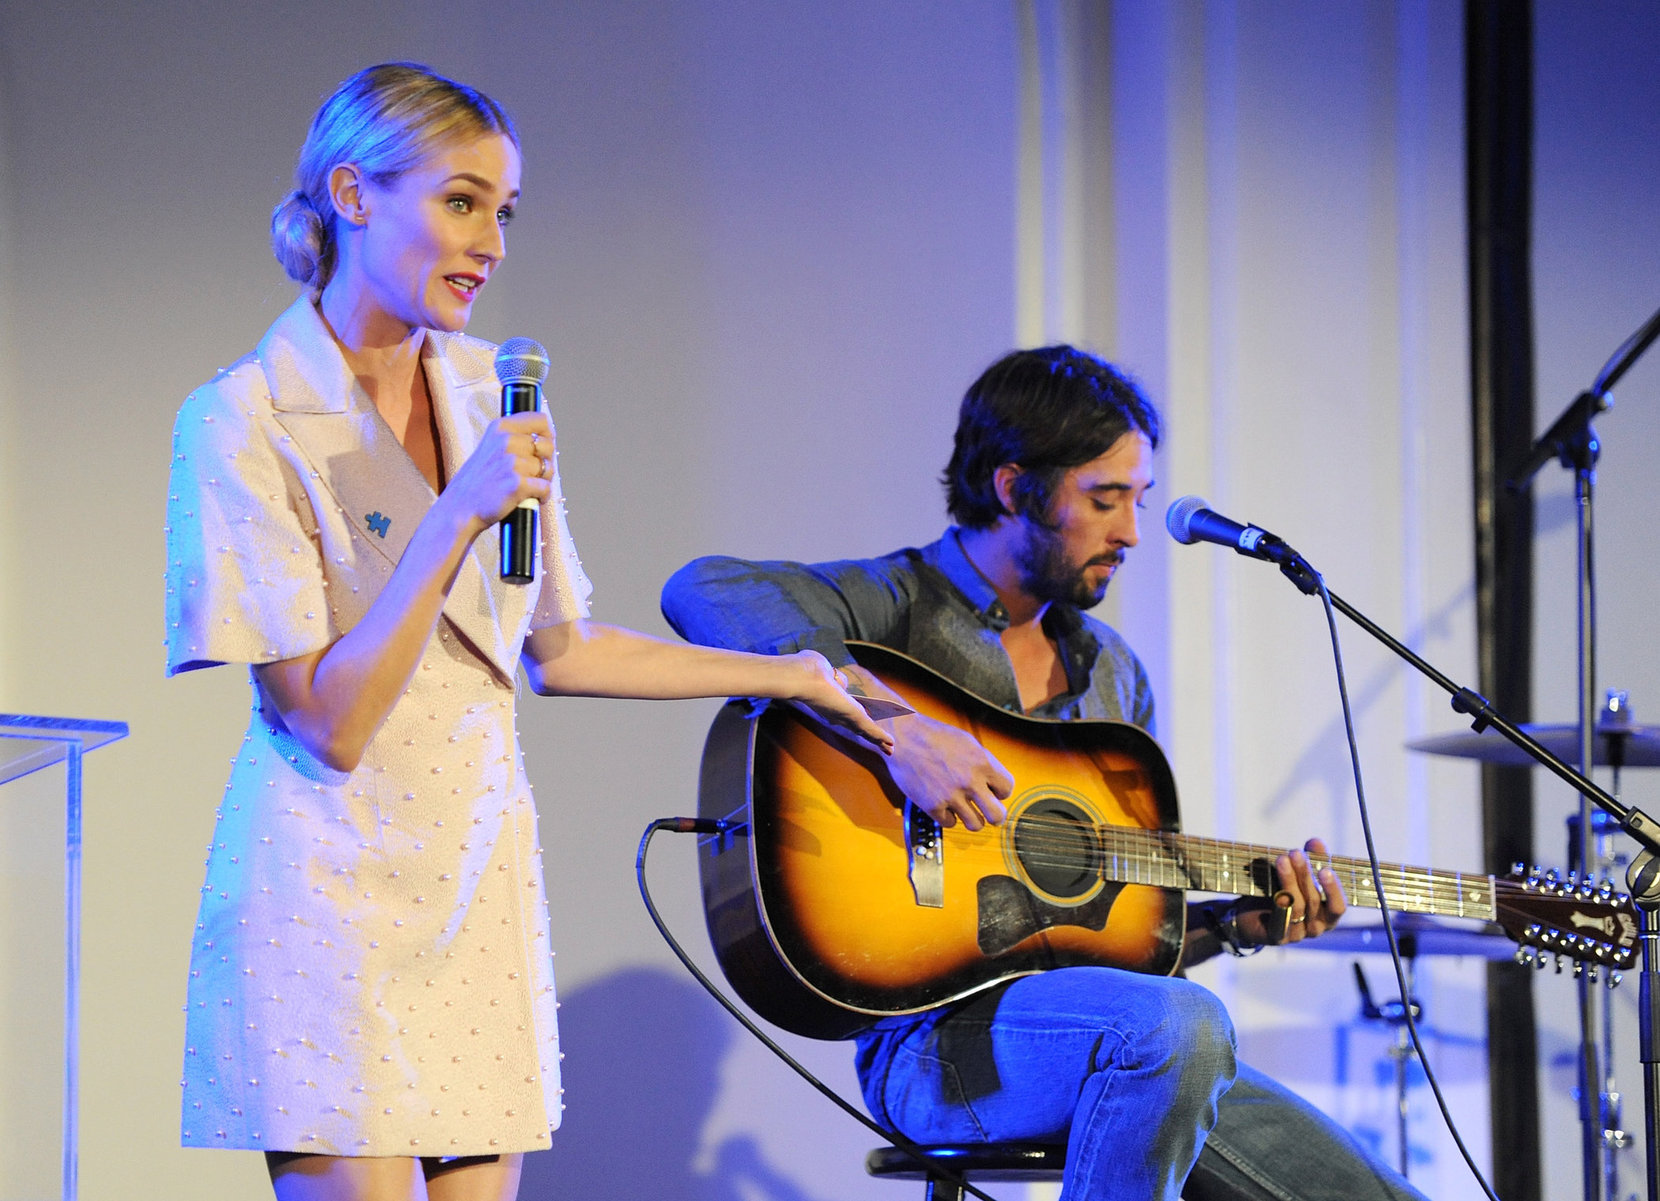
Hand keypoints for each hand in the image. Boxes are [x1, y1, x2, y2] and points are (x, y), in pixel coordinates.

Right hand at [440, 411, 555, 534]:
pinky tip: (531, 498)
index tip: (546, 446)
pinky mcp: (517, 484)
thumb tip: (547, 438)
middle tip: (533, 474)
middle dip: (546, 462)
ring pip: (548, 469)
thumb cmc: (477, 482)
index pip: (541, 420)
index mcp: (500, 428)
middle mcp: (506, 441)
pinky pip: (546, 488)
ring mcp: (511, 462)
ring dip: (543, 481)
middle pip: (549, 446)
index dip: (549, 434)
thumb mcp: (490, 447)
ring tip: (526, 487)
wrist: (460, 509)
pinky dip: (543, 496)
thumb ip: (515, 439)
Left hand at [783, 652, 895, 753]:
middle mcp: (838, 715)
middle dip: (870, 737)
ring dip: (879, 741)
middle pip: (858, 728)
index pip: (847, 716)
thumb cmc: (809, 670)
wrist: (805, 676)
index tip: (866, 721)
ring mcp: (846, 718)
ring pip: (866, 732)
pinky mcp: (855, 719)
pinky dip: (882, 738)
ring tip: (890, 749)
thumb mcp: (827, 671)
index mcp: (831, 704)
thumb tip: (843, 684)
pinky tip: (891, 744)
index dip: (857, 721)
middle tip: (883, 745)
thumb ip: (837, 679)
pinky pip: (871, 731)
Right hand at [884, 710, 1012, 831]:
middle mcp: (969, 781)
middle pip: (997, 815)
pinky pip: (950, 823)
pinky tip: (944, 805)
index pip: (1007, 789)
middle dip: (995, 816)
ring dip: (972, 819)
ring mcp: (951, 795)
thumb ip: (984, 763)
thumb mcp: (967, 742)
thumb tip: (994, 782)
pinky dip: (948, 817)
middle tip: (988, 812)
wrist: (904, 737)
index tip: (993, 792)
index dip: (1001, 792)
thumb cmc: (934, 737)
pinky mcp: (933, 805)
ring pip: (975, 825)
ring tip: (965, 810)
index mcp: (982, 763)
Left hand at [1231, 838, 1346, 946]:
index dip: (1333, 889)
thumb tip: (1316, 841)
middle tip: (1295, 853)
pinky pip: (1280, 922)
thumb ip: (1311, 860)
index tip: (1326, 868)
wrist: (1251, 915)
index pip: (1338, 906)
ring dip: (1289, 882)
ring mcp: (1298, 934)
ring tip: (1281, 860)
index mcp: (1328, 916)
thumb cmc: (1282, 891)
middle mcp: (1317, 928)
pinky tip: (1274, 891)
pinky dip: (1278, 905)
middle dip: (1305, 875)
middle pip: (1314, 901)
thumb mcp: (1299, 875)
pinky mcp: (1278, 937)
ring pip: (1296, 907)